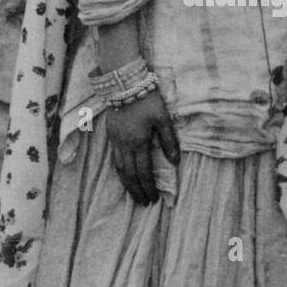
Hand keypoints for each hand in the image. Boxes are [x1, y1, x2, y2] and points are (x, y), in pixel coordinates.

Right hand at [106, 90, 179, 205]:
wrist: (124, 83)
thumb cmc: (147, 99)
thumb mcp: (162, 118)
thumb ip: (168, 141)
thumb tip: (175, 162)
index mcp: (139, 142)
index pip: (143, 172)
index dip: (148, 187)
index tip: (154, 199)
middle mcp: (125, 145)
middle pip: (129, 174)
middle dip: (136, 191)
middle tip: (143, 203)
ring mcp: (116, 140)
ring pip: (119, 168)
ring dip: (127, 184)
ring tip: (133, 194)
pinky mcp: (111, 135)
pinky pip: (114, 159)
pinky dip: (119, 171)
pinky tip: (123, 175)